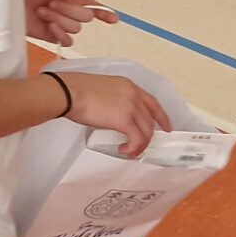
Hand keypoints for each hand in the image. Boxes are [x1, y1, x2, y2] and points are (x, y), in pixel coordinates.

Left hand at [24, 0, 115, 47]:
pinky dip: (60, 33)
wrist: (11, 1)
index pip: (94, 7)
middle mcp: (70, 12)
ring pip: (76, 28)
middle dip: (69, 10)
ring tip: (42, 11)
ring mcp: (62, 25)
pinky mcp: (53, 36)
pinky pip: (67, 40)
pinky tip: (50, 26)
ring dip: (59, 18)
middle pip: (86, 17)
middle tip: (51, 3)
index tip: (113, 18)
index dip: (105, 13)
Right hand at [55, 70, 170, 156]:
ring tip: (129, 151)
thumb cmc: (76, 90)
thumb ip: (114, 100)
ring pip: (146, 131)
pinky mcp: (125, 120)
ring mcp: (131, 107)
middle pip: (150, 120)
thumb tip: (112, 114)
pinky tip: (124, 150)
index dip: (161, 116)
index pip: (152, 102)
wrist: (69, 92)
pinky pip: (137, 139)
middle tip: (141, 145)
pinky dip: (133, 148)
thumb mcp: (102, 89)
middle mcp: (133, 95)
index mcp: (127, 85)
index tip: (166, 126)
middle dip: (147, 136)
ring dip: (139, 145)